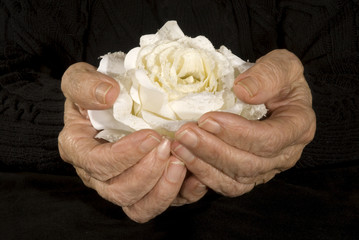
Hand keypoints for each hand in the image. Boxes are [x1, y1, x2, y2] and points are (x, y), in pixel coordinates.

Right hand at [58, 62, 185, 221]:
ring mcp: (123, 184)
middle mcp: (98, 175)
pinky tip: (196, 177)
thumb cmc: (96, 92)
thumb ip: (84, 85)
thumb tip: (108, 95)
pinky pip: (162, 203)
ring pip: (140, 207)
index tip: (151, 136)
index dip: (124, 155)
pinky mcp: (147, 188)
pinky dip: (182, 195)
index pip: (97, 164)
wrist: (117, 100)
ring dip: (163, 189)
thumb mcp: (81, 79)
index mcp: (79, 150)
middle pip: (119, 192)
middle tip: (168, 147)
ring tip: (181, 163)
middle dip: (147, 173)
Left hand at [172, 49, 315, 196]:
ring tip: (179, 147)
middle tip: (184, 133)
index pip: (270, 139)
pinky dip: (204, 177)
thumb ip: (269, 74)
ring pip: (236, 181)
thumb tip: (243, 92)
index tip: (207, 119)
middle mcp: (285, 155)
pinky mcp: (248, 175)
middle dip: (213, 151)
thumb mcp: (281, 65)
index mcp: (298, 128)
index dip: (238, 133)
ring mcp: (266, 169)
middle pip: (249, 164)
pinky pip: (226, 186)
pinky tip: (184, 162)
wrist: (269, 93)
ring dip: (204, 166)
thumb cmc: (276, 78)